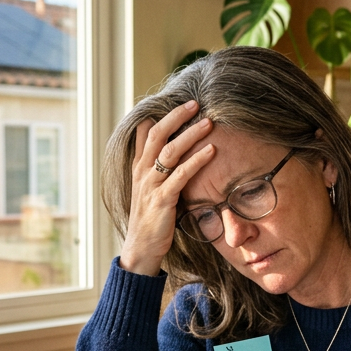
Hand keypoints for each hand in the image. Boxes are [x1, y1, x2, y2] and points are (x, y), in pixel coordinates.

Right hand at [119, 100, 215, 275]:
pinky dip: (196, 161)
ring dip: (190, 135)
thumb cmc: (149, 216)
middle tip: (196, 104)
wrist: (141, 247)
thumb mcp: (146, 185)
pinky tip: (211, 151)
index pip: (149, 133)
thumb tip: (148, 130)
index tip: (187, 103)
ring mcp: (151, 186)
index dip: (167, 115)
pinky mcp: (162, 200)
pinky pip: (179, 176)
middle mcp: (143, 172)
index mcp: (140, 167)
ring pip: (169, 152)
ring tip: (208, 123)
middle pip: (157, 135)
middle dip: (176, 117)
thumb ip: (148, 159)